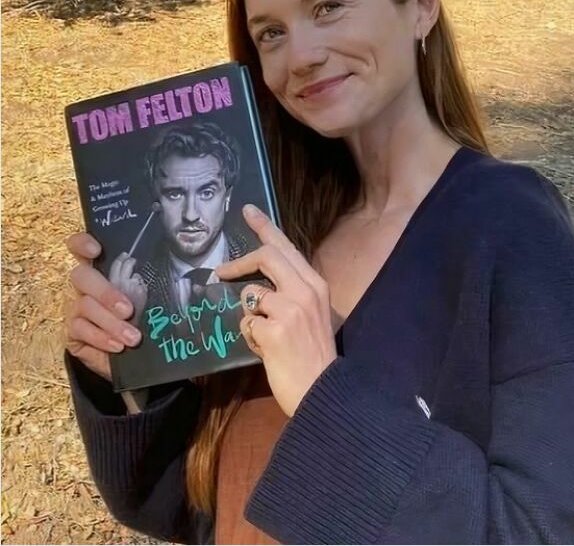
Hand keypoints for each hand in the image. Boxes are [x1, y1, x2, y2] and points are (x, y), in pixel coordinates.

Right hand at [64, 233, 142, 380]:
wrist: (129, 354)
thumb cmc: (140, 317)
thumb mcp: (146, 300)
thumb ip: (147, 286)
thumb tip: (183, 279)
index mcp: (101, 269)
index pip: (80, 247)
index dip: (82, 243)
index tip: (96, 250)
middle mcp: (84, 285)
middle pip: (82, 277)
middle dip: (106, 293)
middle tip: (128, 310)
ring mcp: (75, 307)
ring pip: (85, 306)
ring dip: (111, 323)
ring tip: (133, 337)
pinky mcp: (70, 331)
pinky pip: (81, 331)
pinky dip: (102, 338)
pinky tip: (118, 346)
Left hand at [216, 205, 336, 416]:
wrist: (323, 391)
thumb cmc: (315, 354)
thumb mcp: (311, 314)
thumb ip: (291, 292)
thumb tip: (258, 283)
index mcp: (316, 285)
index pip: (286, 247)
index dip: (265, 228)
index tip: (248, 211)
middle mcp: (305, 291)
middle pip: (266, 257)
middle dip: (239, 263)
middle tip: (221, 271)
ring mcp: (290, 310)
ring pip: (250, 295)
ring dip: (250, 315)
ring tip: (264, 336)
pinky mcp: (274, 330)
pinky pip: (246, 323)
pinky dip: (250, 337)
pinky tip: (266, 350)